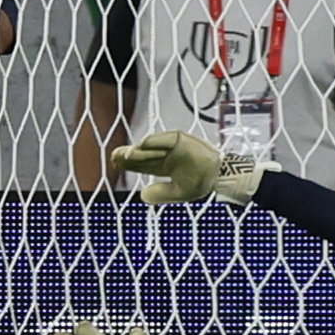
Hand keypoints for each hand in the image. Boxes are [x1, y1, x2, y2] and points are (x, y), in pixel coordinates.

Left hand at [111, 127, 263, 202]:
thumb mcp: (179, 192)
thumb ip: (161, 194)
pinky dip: (154, 141)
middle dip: (130, 156)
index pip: (144, 165)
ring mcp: (173, 145)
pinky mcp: (180, 139)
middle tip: (114, 156)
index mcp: (166, 166)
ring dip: (139, 150)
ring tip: (124, 154)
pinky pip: (165, 139)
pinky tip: (141, 145)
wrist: (220, 174)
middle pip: (144, 154)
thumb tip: (142, 195)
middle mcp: (167, 154)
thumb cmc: (201, 183)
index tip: (116, 164)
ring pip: (152, 147)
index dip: (131, 164)